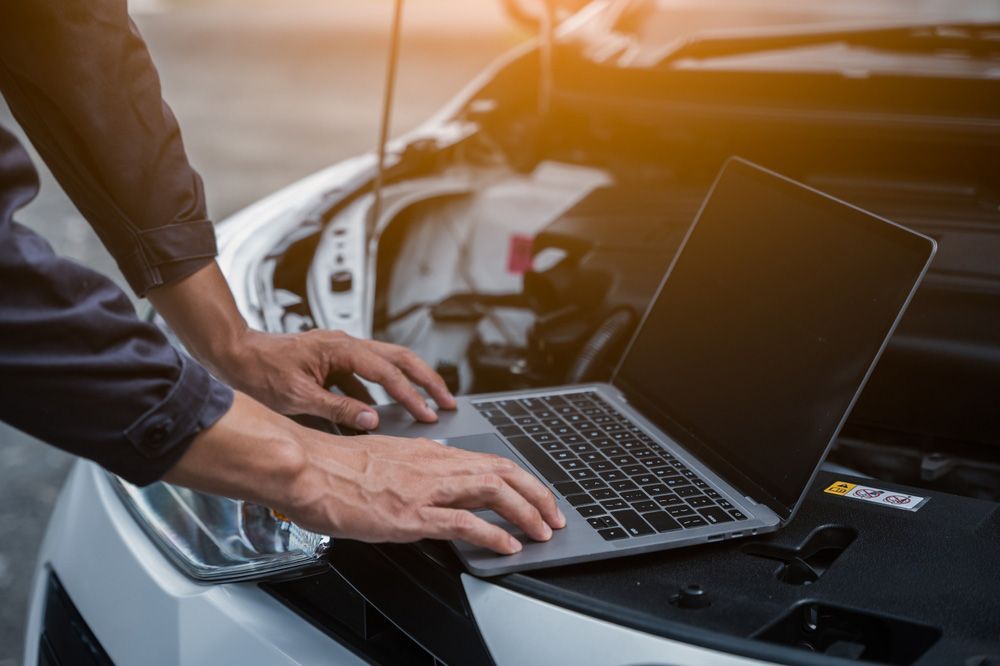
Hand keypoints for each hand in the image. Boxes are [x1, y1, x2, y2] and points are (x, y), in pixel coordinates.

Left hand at [215, 328, 455, 429]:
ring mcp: (341, 352)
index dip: (411, 394)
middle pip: (400, 358)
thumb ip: (338, 409)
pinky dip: (380, 392)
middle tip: (447, 401)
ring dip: (408, 383)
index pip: (388, 372)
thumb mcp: (299, 398)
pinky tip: (382, 412)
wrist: (233, 354)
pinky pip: (366, 376)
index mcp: (341, 349)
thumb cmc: (259, 371)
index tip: (428, 413)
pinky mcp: (334, 362)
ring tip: (425, 405)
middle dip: (427, 379)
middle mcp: (345, 345)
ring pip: (387, 364)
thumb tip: (372, 420)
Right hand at [288, 432, 565, 552]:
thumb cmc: (336, 466)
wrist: (307, 469)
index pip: (490, 461)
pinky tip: (507, 545)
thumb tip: (437, 467)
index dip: (522, 480)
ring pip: (493, 490)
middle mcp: (434, 464)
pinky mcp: (410, 514)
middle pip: (503, 471)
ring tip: (541, 532)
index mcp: (429, 452)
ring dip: (526, 512)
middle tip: (554, 517)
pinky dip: (492, 534)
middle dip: (537, 495)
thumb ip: (416, 463)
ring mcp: (425, 489)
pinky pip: (463, 522)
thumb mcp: (387, 456)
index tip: (537, 497)